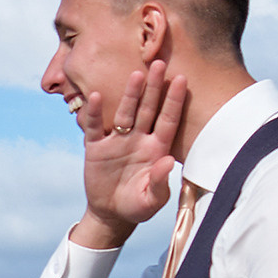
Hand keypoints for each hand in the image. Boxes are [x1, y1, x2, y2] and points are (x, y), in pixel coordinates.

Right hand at [71, 57, 188, 246]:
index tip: (182, 79)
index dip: (174, 101)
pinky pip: (95, 127)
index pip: (168, 120)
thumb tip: (168, 161)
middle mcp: (139, 139)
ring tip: (136, 75)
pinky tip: (96, 97)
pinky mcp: (96, 147)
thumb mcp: (151, 200)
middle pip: (147, 109)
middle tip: (159, 63)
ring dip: (130, 94)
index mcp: (156, 149)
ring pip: (125, 113)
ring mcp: (117, 141)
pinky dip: (94, 113)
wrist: (111, 214)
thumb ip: (160, 182)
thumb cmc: (137, 206)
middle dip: (153, 87)